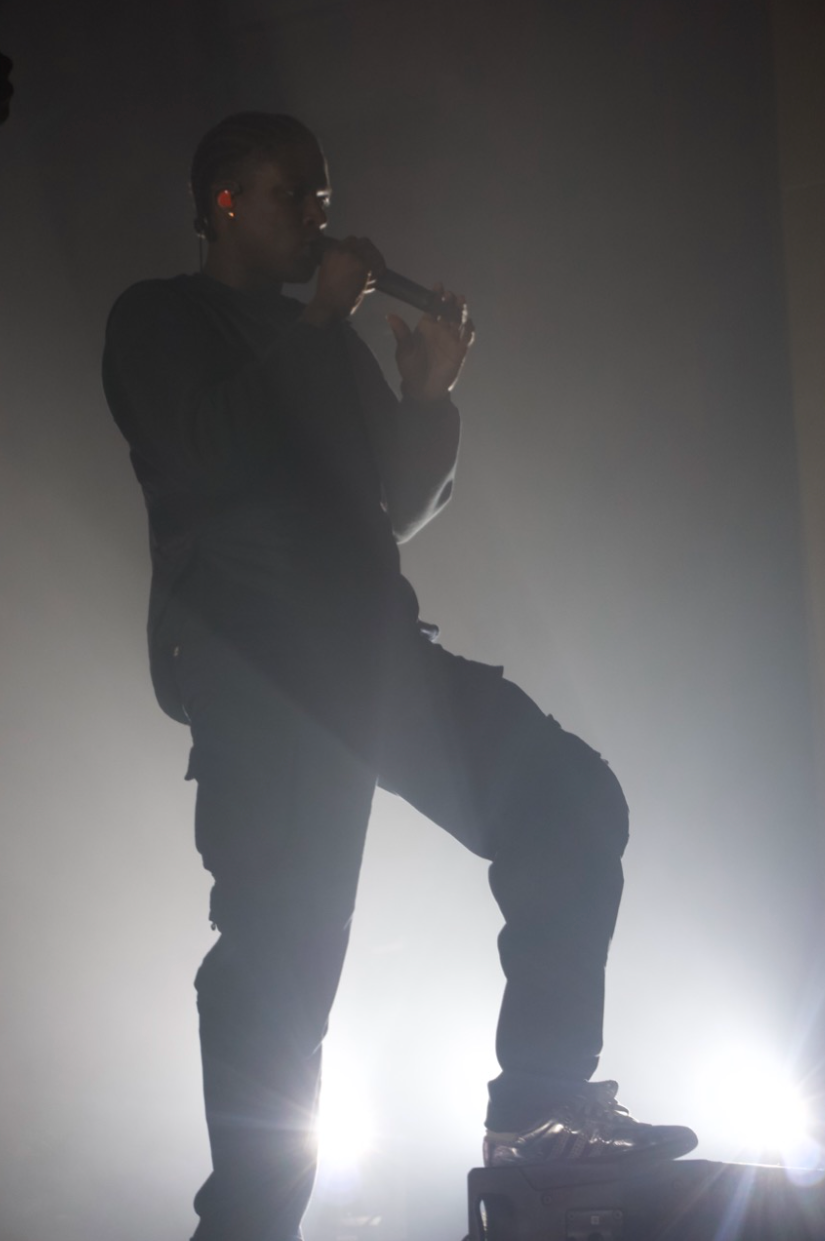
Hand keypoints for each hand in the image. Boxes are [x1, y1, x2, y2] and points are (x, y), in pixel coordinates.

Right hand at [301, 236, 385, 325]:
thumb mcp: (328, 271)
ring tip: (377, 270)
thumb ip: (339, 262)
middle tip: (373, 262)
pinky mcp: (364, 266)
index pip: (351, 240)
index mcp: (332, 251)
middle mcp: (343, 250)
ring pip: (373, 251)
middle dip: (371, 251)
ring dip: (377, 260)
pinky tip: (379, 277)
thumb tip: (354, 263)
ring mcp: (354, 257)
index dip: (360, 248)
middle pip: (364, 242)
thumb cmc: (328, 294)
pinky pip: (378, 264)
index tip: (363, 257)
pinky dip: (380, 270)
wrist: (329, 304)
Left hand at [387, 287, 474, 401]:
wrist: (422, 389)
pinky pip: (467, 337)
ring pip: (459, 320)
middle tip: (449, 295)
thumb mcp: (404, 351)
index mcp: (426, 327)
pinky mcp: (460, 350)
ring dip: (461, 310)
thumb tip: (390, 315)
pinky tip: (468, 324)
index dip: (436, 296)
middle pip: (448, 310)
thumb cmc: (411, 368)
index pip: (432, 307)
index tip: (438, 285)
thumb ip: (401, 333)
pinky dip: (469, 330)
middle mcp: (440, 330)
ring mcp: (452, 339)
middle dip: (450, 301)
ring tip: (461, 301)